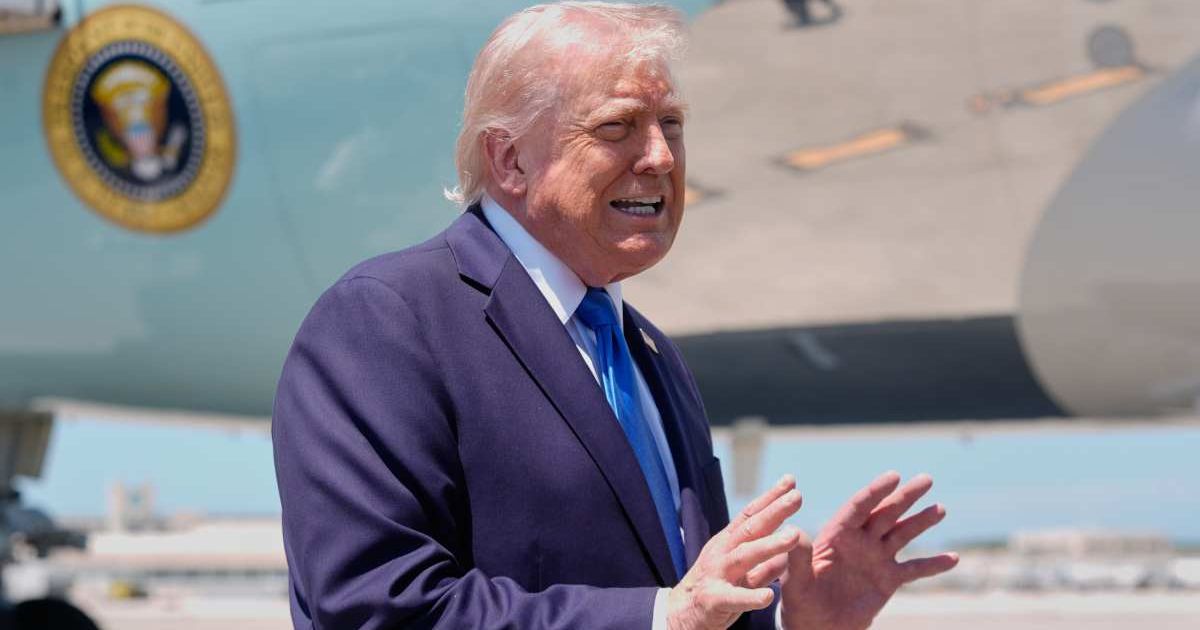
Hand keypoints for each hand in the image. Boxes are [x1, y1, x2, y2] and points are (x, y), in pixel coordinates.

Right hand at [667, 475, 803, 629]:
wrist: (680, 616)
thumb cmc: (715, 590)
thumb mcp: (741, 573)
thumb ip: (765, 564)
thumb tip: (790, 552)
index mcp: (728, 543)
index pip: (750, 515)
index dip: (770, 498)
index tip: (790, 481)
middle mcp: (722, 553)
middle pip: (750, 529)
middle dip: (774, 512)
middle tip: (797, 497)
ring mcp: (716, 575)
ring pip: (744, 557)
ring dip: (769, 546)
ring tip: (794, 536)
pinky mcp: (713, 600)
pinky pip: (733, 598)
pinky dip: (750, 597)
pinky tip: (769, 596)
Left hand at [779, 472, 957, 629]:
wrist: (816, 628)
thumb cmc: (799, 603)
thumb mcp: (796, 583)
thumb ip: (798, 559)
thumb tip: (795, 532)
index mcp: (836, 536)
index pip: (857, 508)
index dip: (875, 492)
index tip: (893, 476)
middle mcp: (858, 542)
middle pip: (884, 514)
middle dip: (904, 496)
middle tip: (926, 478)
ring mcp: (875, 559)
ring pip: (901, 534)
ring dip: (921, 522)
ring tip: (940, 509)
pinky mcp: (887, 580)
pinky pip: (914, 570)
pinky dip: (933, 565)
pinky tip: (953, 559)